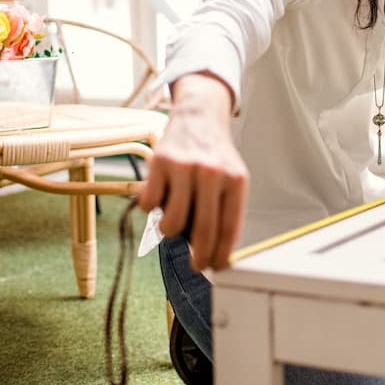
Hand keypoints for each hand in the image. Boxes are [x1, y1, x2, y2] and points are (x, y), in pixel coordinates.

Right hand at [138, 72, 247, 270]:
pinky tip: (160, 195)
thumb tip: (214, 252)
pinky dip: (151, 208)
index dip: (221, 254)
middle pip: (203, 230)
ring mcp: (185, 168)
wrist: (199, 116)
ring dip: (170, 231)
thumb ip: (225, 210)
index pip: (229, 228)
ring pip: (171, 223)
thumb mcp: (232, 178)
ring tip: (174, 217)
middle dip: (198, 256)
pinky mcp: (160, 163)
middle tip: (196, 265)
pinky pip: (149, 205)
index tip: (215, 268)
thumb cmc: (215, 155)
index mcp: (235, 180)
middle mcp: (212, 173)